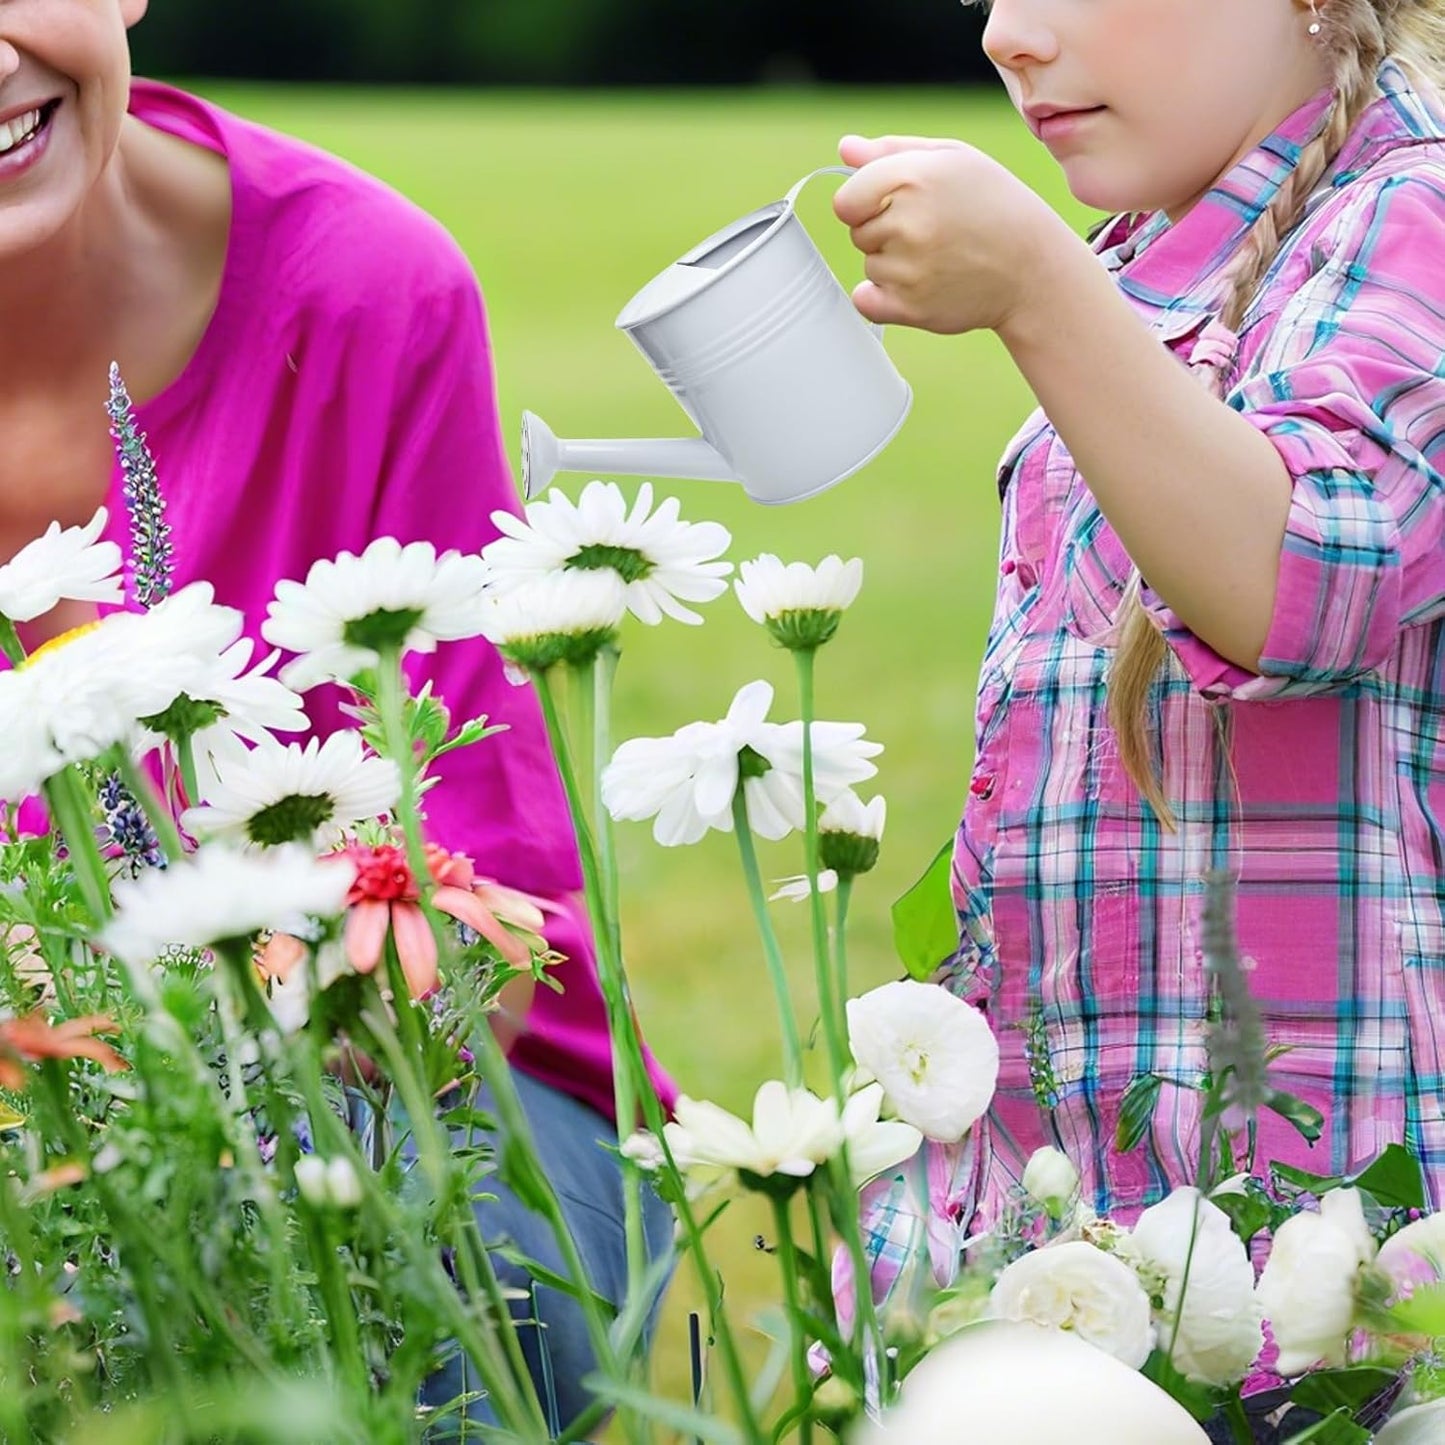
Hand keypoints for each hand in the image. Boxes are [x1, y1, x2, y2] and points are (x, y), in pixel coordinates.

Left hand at [833, 133, 1073, 335]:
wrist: (1033, 267)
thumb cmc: (995, 205)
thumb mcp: (953, 159)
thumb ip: (892, 151)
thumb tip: (845, 149)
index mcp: (914, 177)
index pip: (846, 200)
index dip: (864, 202)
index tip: (892, 205)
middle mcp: (908, 223)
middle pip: (858, 233)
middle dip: (885, 231)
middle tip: (933, 231)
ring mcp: (908, 268)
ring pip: (870, 265)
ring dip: (893, 264)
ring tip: (940, 256)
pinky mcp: (910, 307)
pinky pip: (866, 302)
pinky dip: (881, 298)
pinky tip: (918, 285)